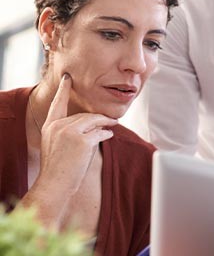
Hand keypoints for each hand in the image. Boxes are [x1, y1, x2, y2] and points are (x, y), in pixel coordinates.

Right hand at [37, 73, 117, 195]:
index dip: (64, 90)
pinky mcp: (82, 141)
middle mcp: (58, 126)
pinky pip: (100, 133)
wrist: (54, 185)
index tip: (68, 78)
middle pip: (83, 116)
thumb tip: (93, 125)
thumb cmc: (58, 169)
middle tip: (109, 121)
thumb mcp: (57, 146)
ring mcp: (69, 132)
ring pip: (93, 121)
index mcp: (50, 126)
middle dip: (98, 119)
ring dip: (105, 123)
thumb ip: (69, 132)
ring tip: (113, 125)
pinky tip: (109, 135)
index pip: (58, 104)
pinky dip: (107, 133)